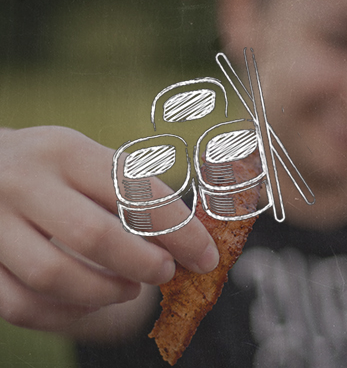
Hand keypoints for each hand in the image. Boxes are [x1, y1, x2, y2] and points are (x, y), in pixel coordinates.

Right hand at [0, 126, 217, 332]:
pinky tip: (88, 303)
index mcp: (66, 150)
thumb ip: (127, 190)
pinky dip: (65, 314)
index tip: (205, 255)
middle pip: (95, 236)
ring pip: (55, 276)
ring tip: (130, 288)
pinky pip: (22, 305)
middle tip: (167, 272)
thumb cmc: (49, 165)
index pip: (133, 191)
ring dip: (106, 293)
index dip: (179, 228)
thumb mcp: (86, 158)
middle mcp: (26, 182)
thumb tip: (183, 236)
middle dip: (144, 264)